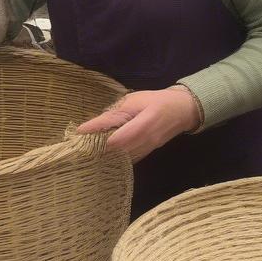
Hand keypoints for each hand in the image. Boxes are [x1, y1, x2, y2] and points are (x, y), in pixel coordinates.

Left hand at [76, 86, 200, 161]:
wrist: (182, 110)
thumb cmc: (156, 101)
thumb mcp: (134, 101)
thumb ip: (113, 114)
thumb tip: (90, 126)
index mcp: (145, 123)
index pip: (118, 137)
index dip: (98, 137)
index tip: (80, 135)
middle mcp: (148, 141)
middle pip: (119, 151)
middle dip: (98, 149)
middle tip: (79, 146)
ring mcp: (149, 149)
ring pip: (123, 158)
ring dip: (106, 155)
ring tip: (87, 151)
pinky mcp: (148, 153)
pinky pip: (129, 159)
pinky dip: (116, 157)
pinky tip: (103, 154)